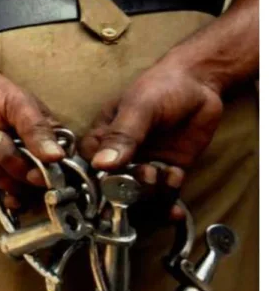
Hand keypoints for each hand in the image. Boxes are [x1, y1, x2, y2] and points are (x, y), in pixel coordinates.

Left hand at [0, 72, 64, 209]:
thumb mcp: (19, 105)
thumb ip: (36, 130)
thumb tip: (57, 157)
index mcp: (54, 138)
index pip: (65, 166)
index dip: (52, 176)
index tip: (34, 172)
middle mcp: (41, 157)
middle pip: (40, 182)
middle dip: (16, 164)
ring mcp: (20, 167)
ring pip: (21, 188)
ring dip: (0, 167)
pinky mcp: (1, 175)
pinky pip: (6, 191)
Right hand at [80, 62, 222, 219]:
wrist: (201, 83)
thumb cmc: (161, 86)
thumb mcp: (138, 107)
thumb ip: (121, 136)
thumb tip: (101, 165)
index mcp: (101, 138)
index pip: (88, 167)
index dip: (93, 183)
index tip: (106, 189)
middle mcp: (119, 157)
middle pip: (112, 188)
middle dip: (127, 193)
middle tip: (147, 177)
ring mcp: (143, 166)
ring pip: (138, 195)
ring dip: (151, 196)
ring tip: (167, 177)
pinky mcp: (167, 172)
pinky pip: (163, 196)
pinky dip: (169, 205)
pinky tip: (176, 207)